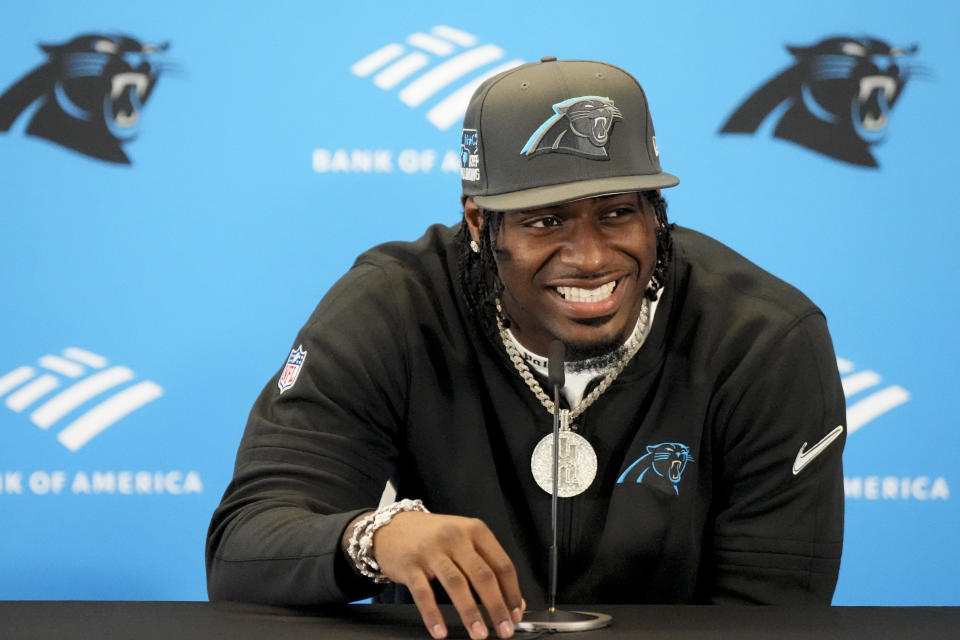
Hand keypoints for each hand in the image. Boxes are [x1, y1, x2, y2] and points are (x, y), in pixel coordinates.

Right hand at [348, 511, 524, 638]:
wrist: (391, 526)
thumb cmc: (432, 536)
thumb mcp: (463, 541)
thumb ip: (485, 564)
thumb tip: (511, 600)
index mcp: (474, 531)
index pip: (501, 564)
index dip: (511, 592)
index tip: (515, 613)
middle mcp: (455, 538)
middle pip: (483, 575)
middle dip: (496, 607)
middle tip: (504, 629)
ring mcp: (432, 551)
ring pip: (457, 584)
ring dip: (470, 613)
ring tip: (479, 633)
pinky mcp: (411, 565)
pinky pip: (424, 594)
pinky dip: (433, 615)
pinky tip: (441, 631)